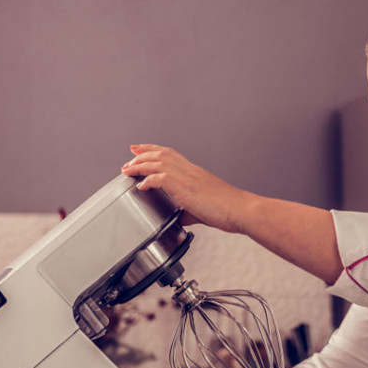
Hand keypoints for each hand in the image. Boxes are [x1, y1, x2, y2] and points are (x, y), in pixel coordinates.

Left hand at [121, 144, 245, 232]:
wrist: (239, 209)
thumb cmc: (227, 209)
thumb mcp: (202, 209)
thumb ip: (187, 211)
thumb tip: (178, 218)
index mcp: (194, 172)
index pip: (169, 154)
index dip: (152, 149)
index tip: (140, 149)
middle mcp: (189, 170)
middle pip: (160, 153)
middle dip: (141, 154)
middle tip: (128, 157)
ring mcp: (187, 176)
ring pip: (158, 162)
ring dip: (140, 164)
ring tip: (128, 169)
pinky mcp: (185, 186)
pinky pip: (160, 177)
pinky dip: (148, 180)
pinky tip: (141, 186)